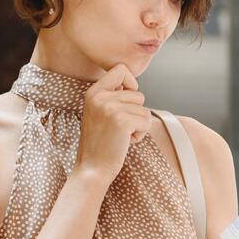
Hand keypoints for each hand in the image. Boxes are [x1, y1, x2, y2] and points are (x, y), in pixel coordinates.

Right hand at [74, 64, 154, 180]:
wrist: (92, 169)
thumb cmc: (100, 143)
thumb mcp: (99, 112)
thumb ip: (112, 96)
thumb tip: (133, 84)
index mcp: (93, 92)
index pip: (121, 69)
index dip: (131, 83)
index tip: (125, 101)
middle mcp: (100, 96)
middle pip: (138, 93)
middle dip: (135, 113)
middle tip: (119, 128)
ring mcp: (110, 108)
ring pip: (144, 110)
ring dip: (138, 125)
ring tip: (120, 135)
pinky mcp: (122, 121)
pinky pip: (146, 122)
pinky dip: (140, 135)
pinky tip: (124, 142)